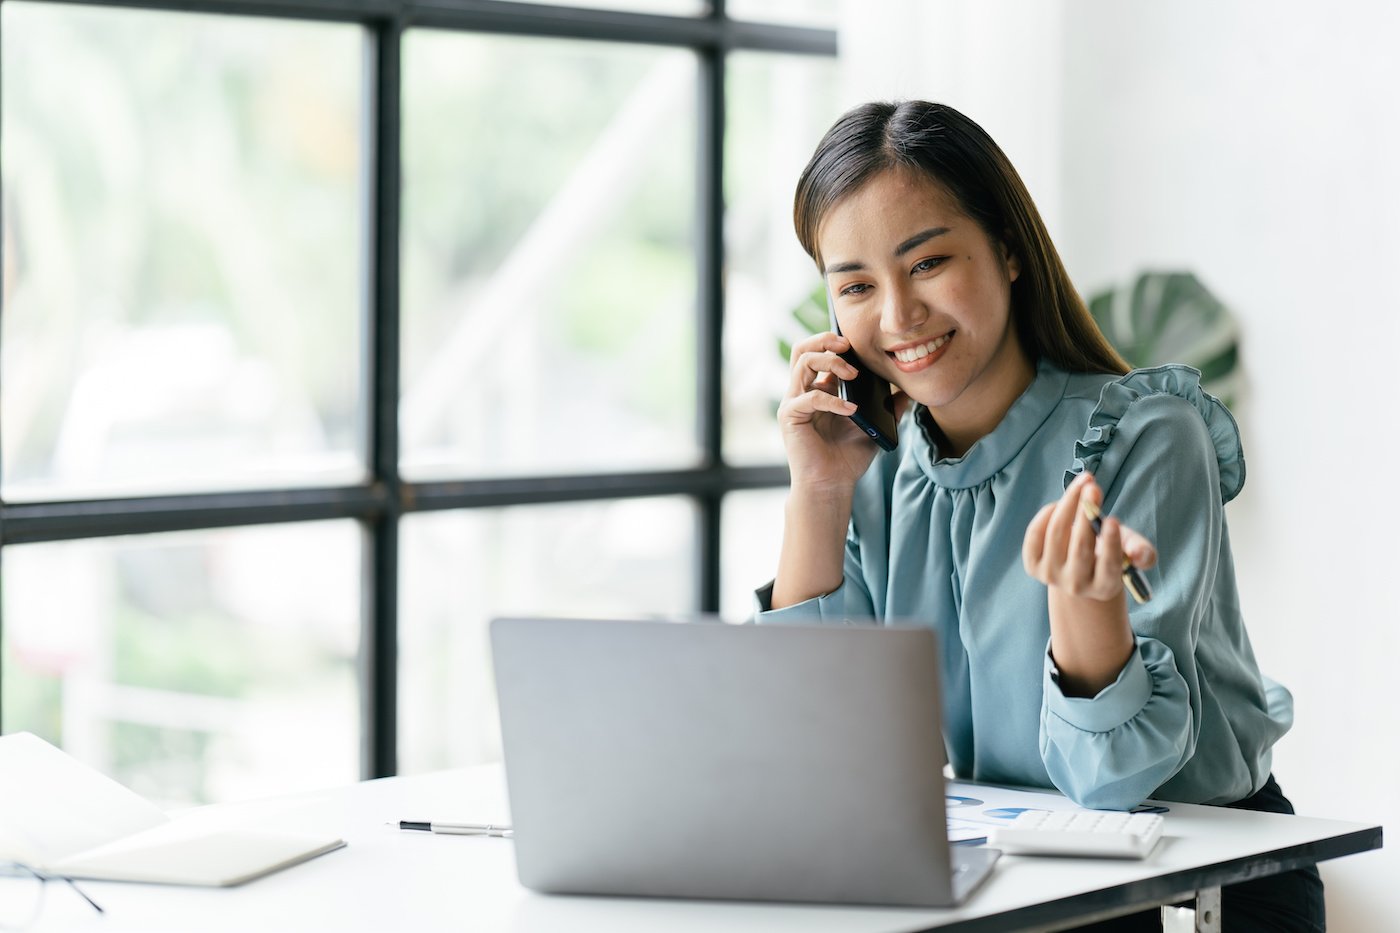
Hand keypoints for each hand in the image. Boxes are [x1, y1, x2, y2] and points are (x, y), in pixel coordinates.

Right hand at [777, 331, 910, 494]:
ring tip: (853, 373)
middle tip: (848, 345)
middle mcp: (802, 392)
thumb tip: (907, 391)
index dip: (836, 342)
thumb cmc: (848, 457)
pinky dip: (833, 401)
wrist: (833, 485)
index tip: (860, 344)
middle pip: (803, 349)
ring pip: (802, 363)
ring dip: (830, 362)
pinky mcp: (790, 417)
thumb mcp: (874, 426)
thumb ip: (888, 408)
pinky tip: (852, 409)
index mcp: (819, 389)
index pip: (820, 352)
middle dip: (825, 340)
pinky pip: (809, 397)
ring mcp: (794, 402)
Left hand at [1022, 472, 1157, 601]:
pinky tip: (1058, 504)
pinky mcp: (1032, 566)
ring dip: (1068, 504)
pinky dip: (1046, 514)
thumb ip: (1140, 551)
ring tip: (1082, 484)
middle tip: (1092, 487)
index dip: (1111, 543)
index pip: (1109, 565)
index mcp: (1105, 586)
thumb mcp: (1128, 550)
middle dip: (1087, 513)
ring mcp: (1052, 576)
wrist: (1078, 569)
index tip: (1113, 519)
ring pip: (1056, 534)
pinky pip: (1034, 535)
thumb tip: (1140, 554)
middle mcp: (1077, 586)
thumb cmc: (1108, 552)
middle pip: (1081, 546)